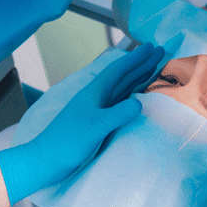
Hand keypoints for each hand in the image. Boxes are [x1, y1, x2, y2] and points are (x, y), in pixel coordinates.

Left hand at [0, 43, 163, 203]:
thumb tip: (139, 103)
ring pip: (122, 89)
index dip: (135, 59)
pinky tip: (139, 97)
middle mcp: (97, 98)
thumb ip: (117, 114)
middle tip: (159, 53)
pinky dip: (132, 97)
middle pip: (122, 77)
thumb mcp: (95, 126)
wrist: (47, 159)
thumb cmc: (67, 140)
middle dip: (141, 64)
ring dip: (138, 78)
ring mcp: (97, 109)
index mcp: (95, 93)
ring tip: (153, 69)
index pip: (118, 71)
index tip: (151, 47)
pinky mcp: (98, 122)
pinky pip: (120, 104)